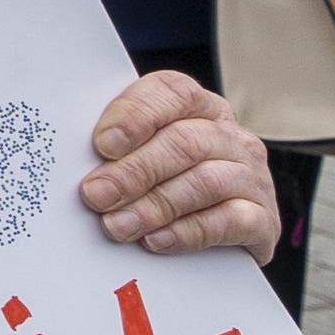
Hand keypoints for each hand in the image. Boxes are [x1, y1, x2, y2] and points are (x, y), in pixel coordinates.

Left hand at [78, 67, 281, 261]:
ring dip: (154, 206)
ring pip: (205, 182)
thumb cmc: (162, 182)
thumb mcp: (140, 154)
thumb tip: (70, 159)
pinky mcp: (264, 218)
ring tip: (117, 225)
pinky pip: (230, 221)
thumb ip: (116, 149)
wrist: (223, 233)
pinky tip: (157, 241)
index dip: (136, 115)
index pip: (172, 93)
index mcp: (198, 107)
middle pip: (184, 142)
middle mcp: (230, 136)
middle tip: (95, 195)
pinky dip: (188, 232)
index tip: (102, 144)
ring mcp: (252, 176)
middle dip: (133, 171)